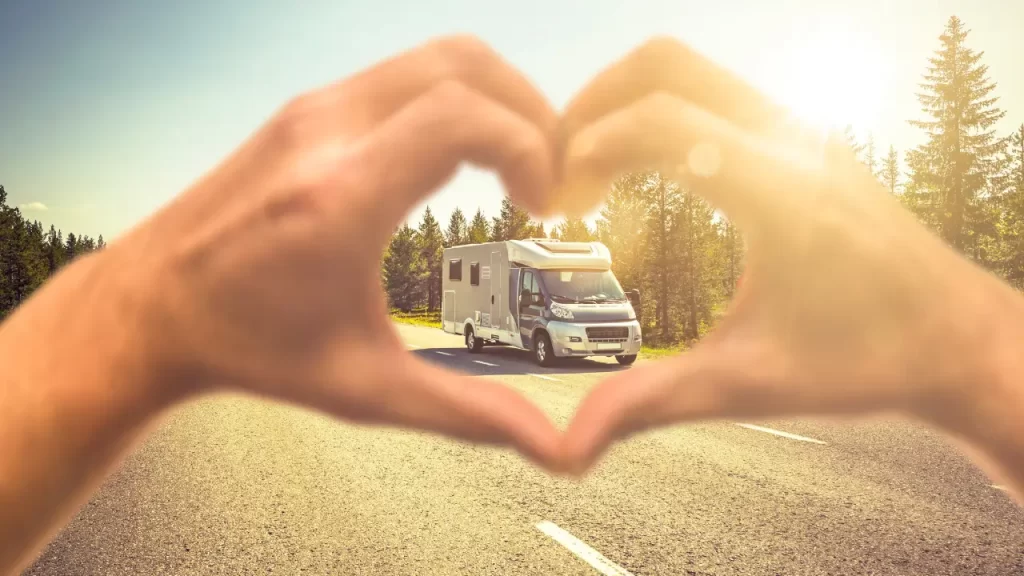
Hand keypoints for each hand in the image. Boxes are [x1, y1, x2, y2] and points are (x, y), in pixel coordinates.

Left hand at [108, 36, 564, 469]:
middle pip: (463, 65)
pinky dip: (456, 98)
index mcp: (340, 199)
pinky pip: (405, 75)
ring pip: (437, 58)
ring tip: (518, 161)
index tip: (544, 202)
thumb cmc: (251, 347)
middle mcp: (325, 135)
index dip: (529, 147)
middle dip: (530, 110)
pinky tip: (465, 155)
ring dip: (496, 98)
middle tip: (548, 173)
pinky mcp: (307, 109)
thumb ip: (465, 413)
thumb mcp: (365, 390)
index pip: (463, 118)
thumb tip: (548, 446)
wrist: (153, 308)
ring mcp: (312, 111)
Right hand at [558, 38, 1022, 472]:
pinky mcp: (803, 143)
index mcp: (781, 193)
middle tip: (559, 170)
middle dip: (592, 104)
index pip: (658, 121)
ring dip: (627, 104)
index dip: (585, 151)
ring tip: (592, 172)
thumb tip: (568, 448)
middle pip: (666, 65)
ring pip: (691, 71)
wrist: (960, 344)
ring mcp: (802, 134)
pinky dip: (662, 115)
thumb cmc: (869, 363)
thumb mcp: (748, 386)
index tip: (556, 206)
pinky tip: (644, 176)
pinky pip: (715, 96)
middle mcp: (793, 144)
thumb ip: (650, 405)